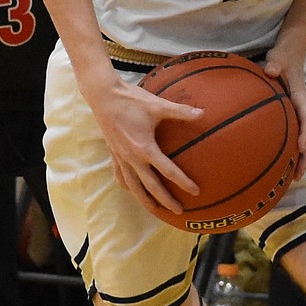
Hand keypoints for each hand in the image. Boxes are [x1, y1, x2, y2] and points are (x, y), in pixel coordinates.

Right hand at [87, 76, 202, 215]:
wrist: (102, 95)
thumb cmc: (131, 99)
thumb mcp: (158, 105)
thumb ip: (180, 112)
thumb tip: (202, 114)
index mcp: (144, 148)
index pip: (167, 170)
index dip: (183, 182)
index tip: (196, 191)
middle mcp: (131, 157)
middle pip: (150, 186)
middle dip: (165, 200)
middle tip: (179, 210)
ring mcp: (120, 157)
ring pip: (133, 186)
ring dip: (144, 199)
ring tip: (155, 210)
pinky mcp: (113, 153)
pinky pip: (120, 175)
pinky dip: (127, 185)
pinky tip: (132, 190)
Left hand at [263, 48, 305, 179]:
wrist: (290, 53)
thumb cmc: (283, 56)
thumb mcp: (278, 58)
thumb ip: (276, 64)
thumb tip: (271, 70)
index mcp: (301, 97)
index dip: (304, 133)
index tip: (300, 147)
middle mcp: (302, 108)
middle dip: (305, 155)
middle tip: (298, 174)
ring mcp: (298, 113)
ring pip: (304, 138)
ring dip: (301, 157)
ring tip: (295, 177)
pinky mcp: (292, 115)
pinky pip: (294, 134)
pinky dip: (293, 150)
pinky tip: (284, 163)